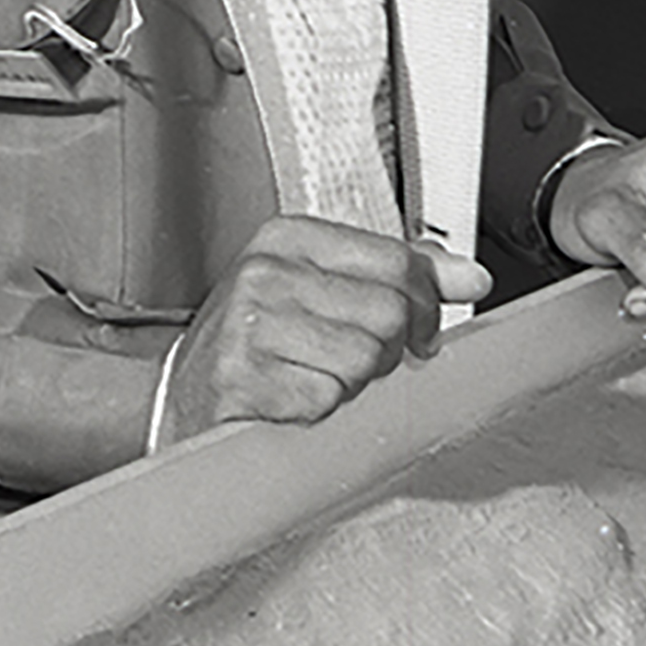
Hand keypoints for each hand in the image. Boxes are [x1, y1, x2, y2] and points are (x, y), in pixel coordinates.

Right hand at [155, 212, 440, 438]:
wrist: (172, 398)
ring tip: (312, 375)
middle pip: (390, 313)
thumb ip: (400, 276)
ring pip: (364, 359)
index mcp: (289, 237)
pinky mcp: (241, 378)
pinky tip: (289, 397)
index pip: (399, 262)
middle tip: (350, 360)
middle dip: (385, 350)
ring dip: (351, 383)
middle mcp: (265, 271)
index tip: (420, 331)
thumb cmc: (252, 344)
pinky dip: (319, 408)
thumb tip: (473, 277)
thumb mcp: (321, 289)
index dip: (425, 306)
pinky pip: (326, 398)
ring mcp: (248, 324)